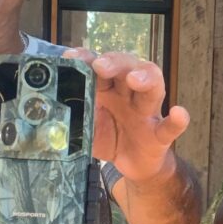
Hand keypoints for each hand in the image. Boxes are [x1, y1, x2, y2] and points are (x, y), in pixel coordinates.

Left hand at [64, 49, 189, 182]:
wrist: (131, 166)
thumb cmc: (109, 137)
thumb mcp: (85, 126)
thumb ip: (70, 116)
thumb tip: (43, 112)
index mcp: (108, 88)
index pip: (99, 65)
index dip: (86, 58)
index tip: (72, 57)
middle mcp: (128, 94)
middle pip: (128, 67)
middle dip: (115, 62)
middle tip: (101, 66)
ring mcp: (146, 113)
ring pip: (153, 88)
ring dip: (145, 79)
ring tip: (136, 79)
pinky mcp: (159, 135)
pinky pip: (170, 126)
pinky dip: (177, 120)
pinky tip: (179, 113)